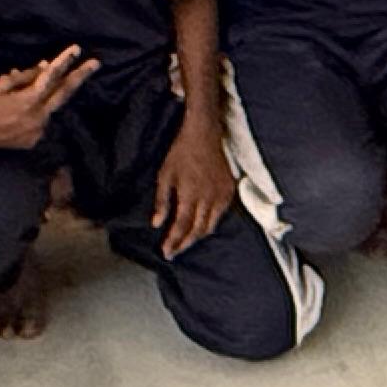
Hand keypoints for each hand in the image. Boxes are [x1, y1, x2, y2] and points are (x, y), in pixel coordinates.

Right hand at [0, 48, 94, 152]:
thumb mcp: (0, 85)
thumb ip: (24, 76)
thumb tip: (44, 66)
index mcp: (29, 100)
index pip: (51, 77)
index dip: (64, 61)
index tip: (76, 49)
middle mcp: (39, 117)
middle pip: (64, 93)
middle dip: (80, 76)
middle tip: (95, 63)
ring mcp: (38, 131)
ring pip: (53, 108)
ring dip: (55, 95)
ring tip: (59, 83)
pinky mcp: (34, 141)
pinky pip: (43, 121)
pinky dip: (41, 111)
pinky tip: (30, 109)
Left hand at [149, 114, 233, 257]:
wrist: (204, 134)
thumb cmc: (181, 152)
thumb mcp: (165, 175)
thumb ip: (162, 202)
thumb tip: (157, 224)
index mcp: (190, 195)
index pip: (182, 227)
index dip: (173, 242)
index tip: (166, 252)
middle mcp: (208, 199)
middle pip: (197, 231)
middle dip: (185, 244)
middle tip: (175, 251)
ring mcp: (221, 195)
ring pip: (211, 225)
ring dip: (198, 236)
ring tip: (186, 241)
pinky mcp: (229, 190)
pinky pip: (221, 214)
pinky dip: (211, 222)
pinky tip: (202, 224)